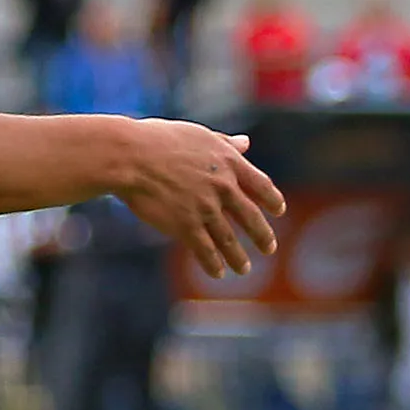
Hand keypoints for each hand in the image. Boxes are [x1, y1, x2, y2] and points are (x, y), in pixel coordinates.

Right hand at [116, 123, 285, 279]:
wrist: (131, 157)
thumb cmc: (158, 140)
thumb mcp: (199, 136)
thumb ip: (225, 143)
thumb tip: (246, 143)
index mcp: (229, 162)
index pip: (261, 185)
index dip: (272, 199)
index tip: (279, 210)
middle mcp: (223, 187)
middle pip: (251, 216)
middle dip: (262, 236)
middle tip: (270, 248)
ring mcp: (206, 208)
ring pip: (229, 239)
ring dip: (238, 257)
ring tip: (244, 269)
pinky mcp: (186, 226)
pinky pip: (205, 251)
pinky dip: (213, 264)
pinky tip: (218, 273)